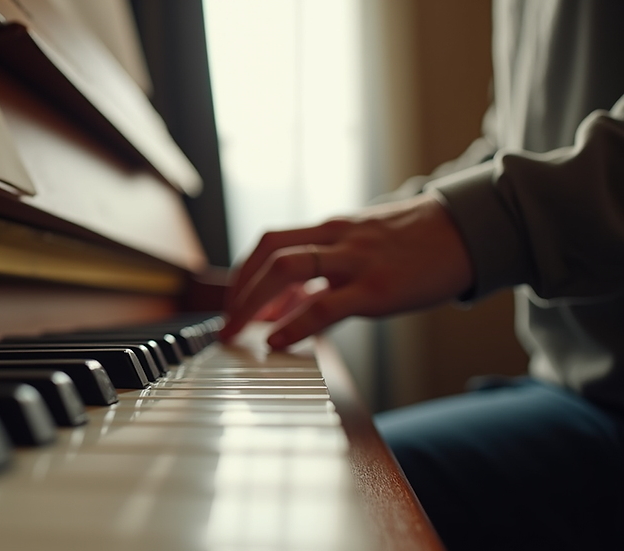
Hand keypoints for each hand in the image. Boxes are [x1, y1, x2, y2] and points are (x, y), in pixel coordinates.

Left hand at [220, 193, 473, 348]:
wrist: (470, 231)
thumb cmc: (417, 243)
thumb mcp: (366, 246)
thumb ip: (327, 269)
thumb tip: (289, 303)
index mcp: (331, 229)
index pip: (271, 242)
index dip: (243, 272)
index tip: (231, 302)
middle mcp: (337, 239)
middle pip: (270, 253)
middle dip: (238, 290)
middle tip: (224, 324)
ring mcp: (356, 261)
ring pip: (288, 269)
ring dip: (252, 302)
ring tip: (237, 332)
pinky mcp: (378, 288)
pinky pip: (325, 305)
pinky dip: (294, 324)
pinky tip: (276, 342)